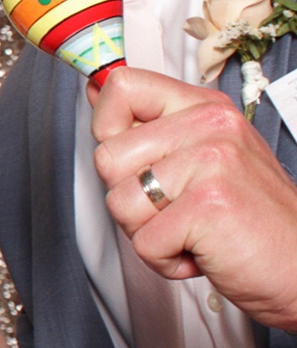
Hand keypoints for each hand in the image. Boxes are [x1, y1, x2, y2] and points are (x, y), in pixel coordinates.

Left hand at [92, 66, 296, 330]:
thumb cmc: (251, 221)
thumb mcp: (204, 159)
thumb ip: (151, 127)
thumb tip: (95, 90)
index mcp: (206, 108)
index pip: (122, 85)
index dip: (107, 127)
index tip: (134, 159)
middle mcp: (212, 125)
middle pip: (107, 157)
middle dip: (130, 198)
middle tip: (177, 210)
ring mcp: (212, 162)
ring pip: (118, 202)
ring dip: (147, 232)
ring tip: (191, 231)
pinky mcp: (208, 204)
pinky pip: (143, 242)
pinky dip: (165, 261)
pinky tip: (203, 251)